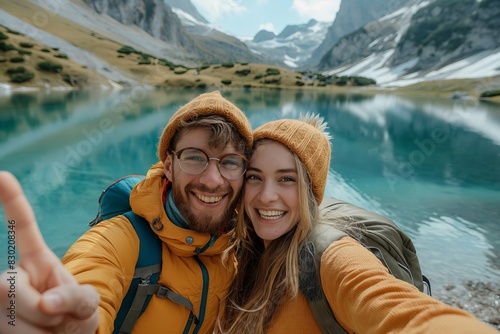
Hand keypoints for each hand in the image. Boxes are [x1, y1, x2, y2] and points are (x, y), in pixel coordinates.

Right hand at [0, 171, 98, 333]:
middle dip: (43, 310)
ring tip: (48, 328)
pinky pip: (11, 333)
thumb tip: (46, 303)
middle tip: (58, 317)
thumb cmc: (76, 317)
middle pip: (11, 287)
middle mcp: (12, 275)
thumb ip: (73, 298)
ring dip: (39, 330)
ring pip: (11, 317)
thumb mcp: (86, 304)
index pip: (24, 226)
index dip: (12, 201)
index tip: (2, 174)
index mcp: (38, 260)